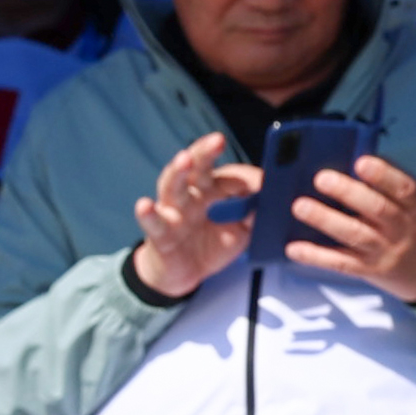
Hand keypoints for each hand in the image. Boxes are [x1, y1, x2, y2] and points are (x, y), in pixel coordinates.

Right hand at [128, 133, 252, 301]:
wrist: (184, 273)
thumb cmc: (213, 243)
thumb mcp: (243, 231)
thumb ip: (255, 214)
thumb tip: (270, 198)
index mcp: (214, 190)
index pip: (229, 175)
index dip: (246, 177)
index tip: (265, 180)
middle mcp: (192, 195)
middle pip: (196, 168)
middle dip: (205, 152)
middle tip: (218, 140)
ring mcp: (174, 212)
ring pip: (173, 187)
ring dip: (178, 172)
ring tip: (185, 160)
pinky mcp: (159, 234)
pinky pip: (153, 223)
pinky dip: (147, 214)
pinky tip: (145, 205)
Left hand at [286, 149, 415, 303]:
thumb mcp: (415, 201)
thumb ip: (388, 182)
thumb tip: (351, 156)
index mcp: (415, 205)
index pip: (403, 188)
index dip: (383, 175)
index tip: (361, 162)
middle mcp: (400, 228)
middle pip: (376, 209)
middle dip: (348, 192)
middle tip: (321, 178)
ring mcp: (383, 250)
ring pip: (354, 235)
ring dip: (326, 220)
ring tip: (300, 206)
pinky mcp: (366, 269)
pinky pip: (339, 262)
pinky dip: (316, 256)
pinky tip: (294, 247)